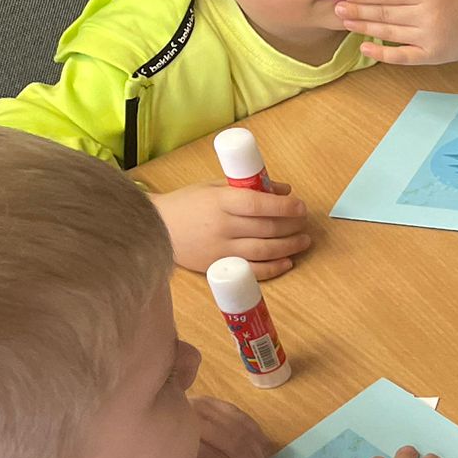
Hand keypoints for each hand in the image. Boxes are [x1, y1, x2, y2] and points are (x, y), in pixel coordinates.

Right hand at [154, 181, 311, 277]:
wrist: (153, 228)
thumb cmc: (187, 203)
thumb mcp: (214, 187)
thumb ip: (249, 187)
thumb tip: (285, 190)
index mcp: (220, 201)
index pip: (259, 204)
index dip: (284, 207)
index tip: (300, 206)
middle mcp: (222, 226)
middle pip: (266, 228)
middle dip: (292, 225)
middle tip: (303, 222)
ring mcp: (220, 249)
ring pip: (264, 250)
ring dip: (289, 246)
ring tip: (303, 241)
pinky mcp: (218, 266)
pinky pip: (252, 271)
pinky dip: (274, 267)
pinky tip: (287, 261)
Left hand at [170, 397, 274, 457]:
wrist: (127, 443)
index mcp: (173, 442)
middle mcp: (189, 417)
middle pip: (234, 445)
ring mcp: (200, 406)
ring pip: (241, 430)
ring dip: (259, 457)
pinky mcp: (209, 402)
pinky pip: (240, 416)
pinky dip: (256, 434)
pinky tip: (264, 452)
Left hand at [335, 0, 457, 65]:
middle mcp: (429, 17)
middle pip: (386, 13)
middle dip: (359, 10)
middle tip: (336, 7)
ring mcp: (430, 38)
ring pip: (391, 33)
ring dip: (365, 27)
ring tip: (345, 21)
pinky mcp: (432, 56)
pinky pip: (403, 56)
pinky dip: (383, 54)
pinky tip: (365, 47)